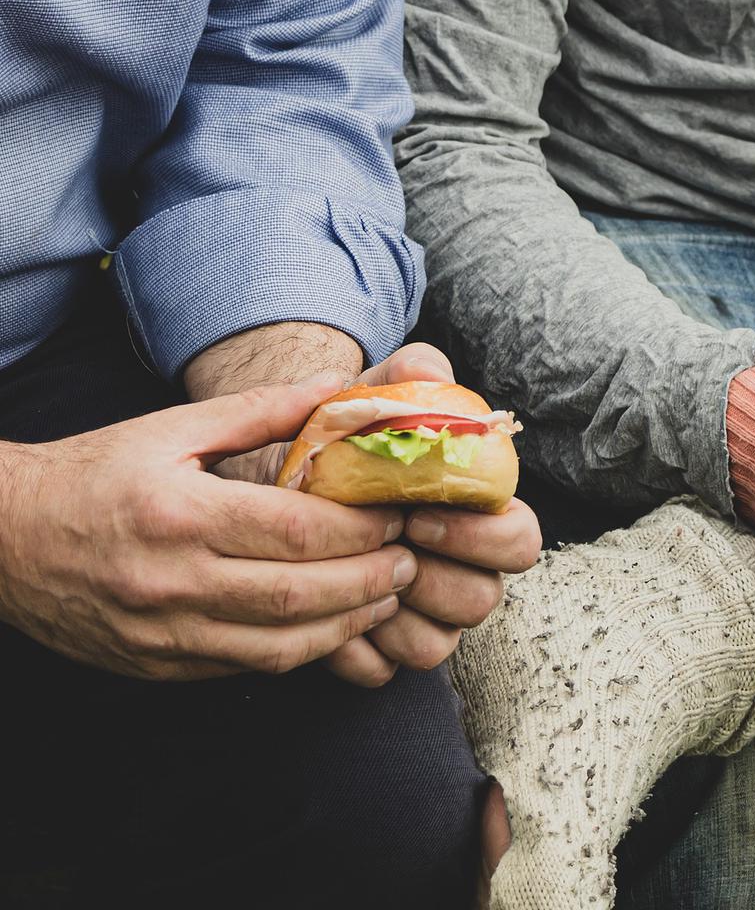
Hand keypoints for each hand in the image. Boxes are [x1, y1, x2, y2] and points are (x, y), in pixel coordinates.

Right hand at [0, 376, 411, 680]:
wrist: (3, 539)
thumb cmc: (93, 474)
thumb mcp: (170, 429)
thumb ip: (259, 411)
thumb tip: (337, 387)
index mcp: (179, 515)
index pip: (298, 531)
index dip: (362, 528)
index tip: (399, 513)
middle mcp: (173, 582)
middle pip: (301, 594)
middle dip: (372, 579)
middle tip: (411, 559)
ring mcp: (164, 634)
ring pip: (283, 645)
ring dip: (349, 623)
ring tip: (388, 595)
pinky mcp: (160, 666)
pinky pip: (250, 668)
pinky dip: (304, 650)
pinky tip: (336, 625)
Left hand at [319, 345, 542, 685]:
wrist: (274, 482)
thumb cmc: (339, 441)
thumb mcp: (369, 400)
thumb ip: (408, 378)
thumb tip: (431, 369)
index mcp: (477, 518)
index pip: (520, 541)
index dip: (481, 536)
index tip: (420, 512)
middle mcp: (460, 573)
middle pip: (482, 602)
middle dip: (433, 579)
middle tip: (383, 547)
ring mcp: (423, 618)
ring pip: (437, 647)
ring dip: (394, 615)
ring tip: (347, 575)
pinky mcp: (377, 652)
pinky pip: (381, 672)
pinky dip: (352, 648)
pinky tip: (322, 608)